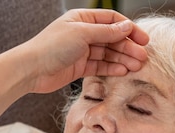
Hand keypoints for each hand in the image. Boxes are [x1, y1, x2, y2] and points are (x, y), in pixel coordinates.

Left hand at [16, 8, 148, 93]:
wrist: (31, 69)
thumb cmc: (51, 46)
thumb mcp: (82, 34)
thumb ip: (106, 32)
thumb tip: (126, 27)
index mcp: (82, 19)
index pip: (112, 21)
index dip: (129, 29)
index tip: (143, 39)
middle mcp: (83, 34)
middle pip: (112, 38)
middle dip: (128, 47)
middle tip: (143, 57)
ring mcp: (81, 51)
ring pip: (107, 54)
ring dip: (123, 59)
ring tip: (136, 66)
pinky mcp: (79, 68)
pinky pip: (99, 66)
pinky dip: (111, 68)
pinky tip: (123, 71)